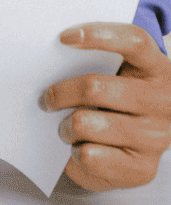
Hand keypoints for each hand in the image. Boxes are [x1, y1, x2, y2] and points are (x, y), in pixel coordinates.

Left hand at [41, 23, 170, 189]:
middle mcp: (162, 101)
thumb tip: (51, 54)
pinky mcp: (143, 169)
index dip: (98, 35)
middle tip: (46, 99)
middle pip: (94, 87)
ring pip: (85, 123)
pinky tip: (80, 148)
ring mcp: (155, 137)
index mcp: (156, 68)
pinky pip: (90, 156)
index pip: (135, 41)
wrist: (142, 141)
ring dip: (65, 126)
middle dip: (59, 93)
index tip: (64, 38)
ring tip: (66, 127)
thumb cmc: (119, 97)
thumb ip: (95, 59)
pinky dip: (75, 152)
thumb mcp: (117, 72)